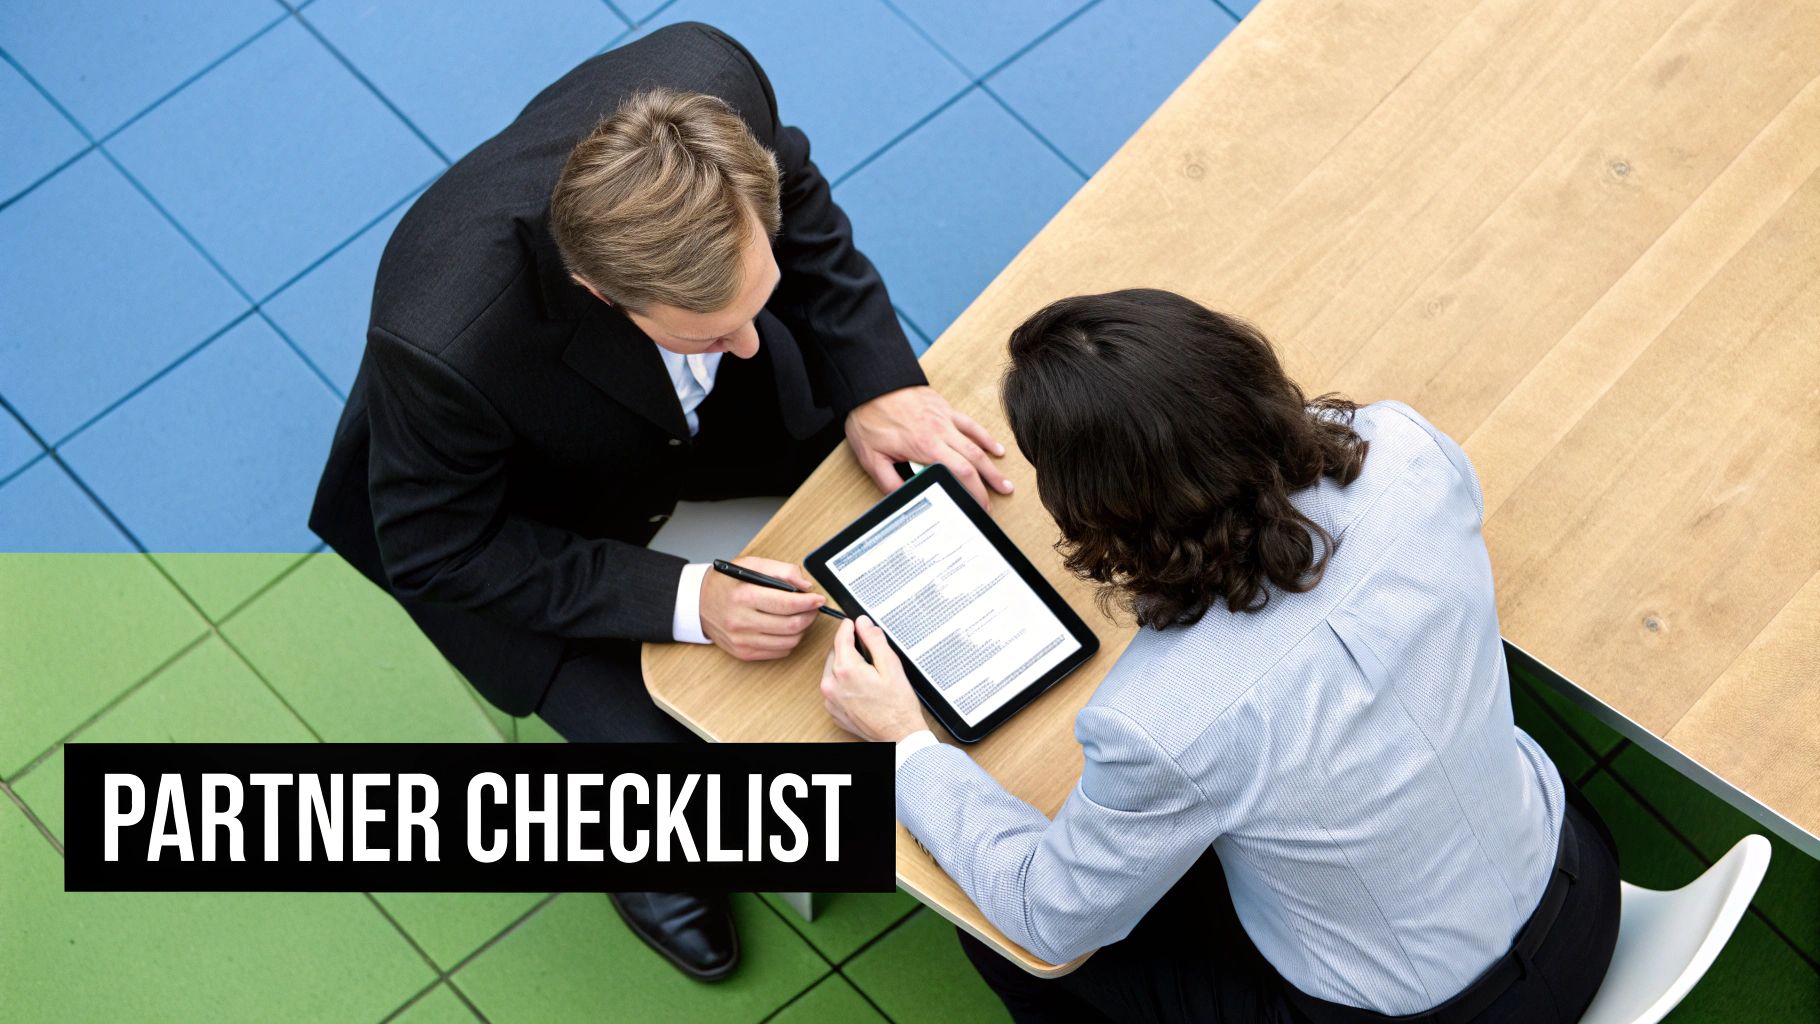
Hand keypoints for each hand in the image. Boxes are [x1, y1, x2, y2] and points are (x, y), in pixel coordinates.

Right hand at [699, 557, 826, 660]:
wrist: (697, 603)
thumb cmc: (725, 583)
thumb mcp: (751, 565)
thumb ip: (781, 570)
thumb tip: (806, 585)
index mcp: (744, 595)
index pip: (787, 604)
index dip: (809, 602)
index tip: (819, 599)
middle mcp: (741, 620)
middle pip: (791, 626)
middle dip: (809, 616)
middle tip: (813, 608)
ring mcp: (742, 640)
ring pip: (788, 642)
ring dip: (801, 630)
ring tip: (800, 617)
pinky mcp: (744, 653)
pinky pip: (778, 652)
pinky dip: (788, 641)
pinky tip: (785, 629)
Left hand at [820, 615, 925, 742]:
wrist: (898, 734)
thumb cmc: (897, 706)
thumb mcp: (891, 665)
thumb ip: (874, 640)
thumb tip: (863, 623)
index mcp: (846, 670)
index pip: (840, 637)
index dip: (849, 627)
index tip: (853, 623)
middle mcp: (832, 685)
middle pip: (834, 653)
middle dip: (848, 649)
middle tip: (868, 654)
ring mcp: (831, 700)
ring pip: (832, 671)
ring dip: (844, 666)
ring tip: (867, 674)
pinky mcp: (833, 711)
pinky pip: (833, 688)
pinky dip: (843, 684)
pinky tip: (861, 688)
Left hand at [845, 386, 1013, 508]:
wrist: (872, 384)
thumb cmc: (870, 418)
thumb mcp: (871, 457)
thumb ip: (889, 481)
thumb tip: (903, 499)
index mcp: (925, 447)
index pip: (959, 474)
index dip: (972, 493)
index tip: (977, 507)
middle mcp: (940, 433)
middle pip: (973, 463)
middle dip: (987, 486)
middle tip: (992, 506)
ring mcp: (945, 420)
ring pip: (976, 446)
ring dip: (992, 467)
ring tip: (1005, 484)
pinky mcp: (945, 409)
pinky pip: (971, 425)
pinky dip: (985, 438)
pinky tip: (997, 449)